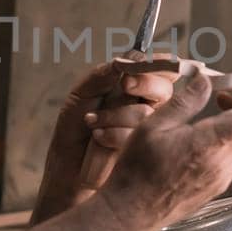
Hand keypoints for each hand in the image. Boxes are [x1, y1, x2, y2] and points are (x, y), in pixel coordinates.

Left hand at [34, 54, 180, 219]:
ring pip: (148, 113)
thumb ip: (103, 75)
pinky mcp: (145, 153)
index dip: (159, 64)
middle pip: (165, 89)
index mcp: (131, 90)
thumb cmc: (72, 133)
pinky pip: (140, 136)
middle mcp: (144, 108)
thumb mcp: (81, 95)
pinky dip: (115, 135)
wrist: (66, 172)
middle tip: (126, 85)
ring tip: (92, 124)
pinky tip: (98, 140)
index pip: (157, 71)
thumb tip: (126, 58)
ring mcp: (147, 132)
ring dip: (116, 116)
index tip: (144, 62)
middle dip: (146, 83)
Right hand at [101, 68, 231, 230]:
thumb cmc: (138, 172)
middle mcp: (222, 163)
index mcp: (208, 144)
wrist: (133, 211)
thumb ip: (185, 101)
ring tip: (221, 108)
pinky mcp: (218, 185)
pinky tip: (214, 133)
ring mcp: (223, 177)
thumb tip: (205, 81)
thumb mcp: (154, 125)